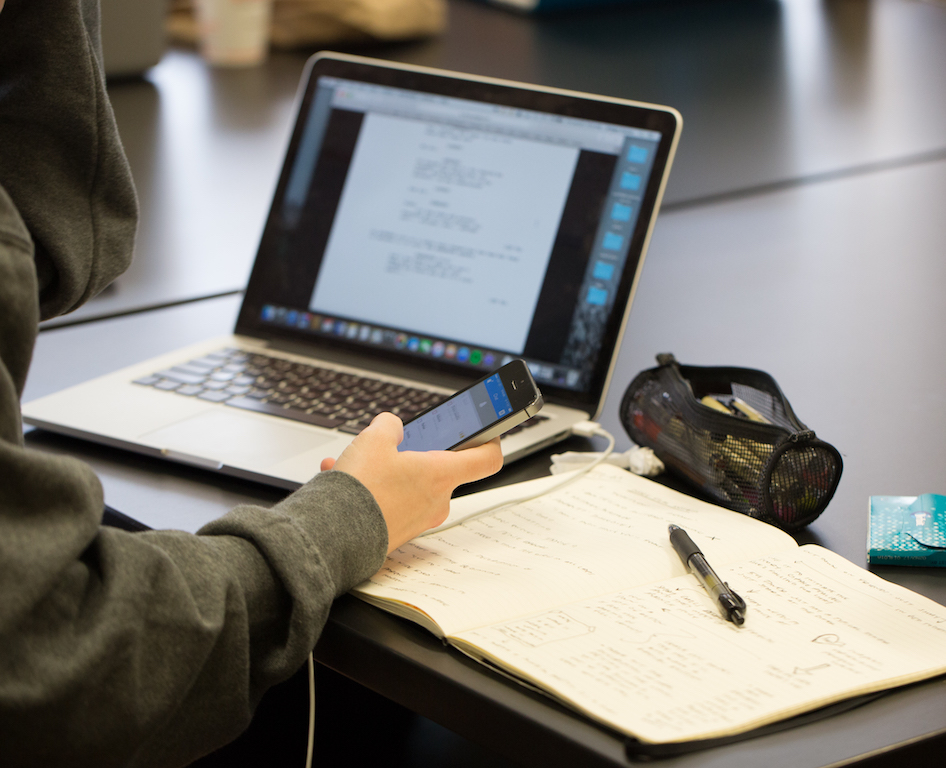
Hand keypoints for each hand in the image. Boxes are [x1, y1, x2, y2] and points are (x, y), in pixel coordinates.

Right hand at [321, 413, 502, 552]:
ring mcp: (418, 520)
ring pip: (409, 484)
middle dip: (415, 453)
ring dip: (385, 470)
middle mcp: (436, 501)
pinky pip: (391, 502)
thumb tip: (390, 426)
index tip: (486, 432)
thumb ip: (388, 425)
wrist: (333, 536)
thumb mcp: (373, 439)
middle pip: (440, 469)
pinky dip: (372, 489)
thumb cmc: (361, 491)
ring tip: (356, 461)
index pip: (487, 459)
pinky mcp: (398, 532)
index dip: (490, 440)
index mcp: (441, 474)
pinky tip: (343, 478)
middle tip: (393, 444)